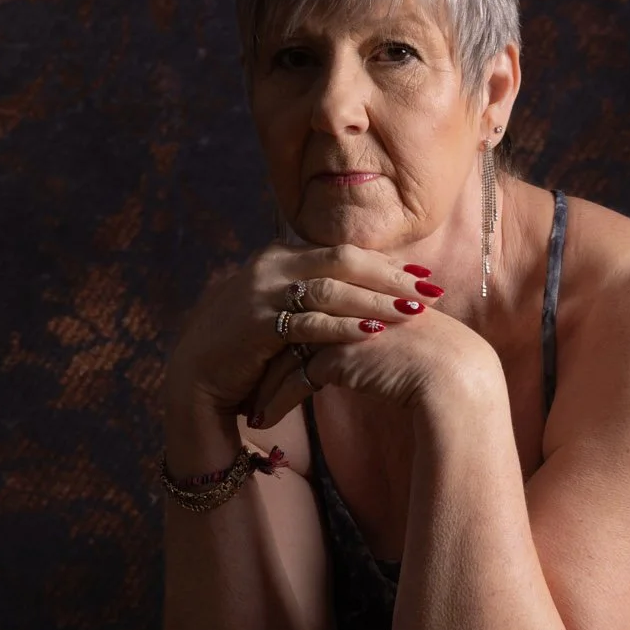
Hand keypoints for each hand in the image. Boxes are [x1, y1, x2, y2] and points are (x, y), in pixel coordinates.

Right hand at [163, 243, 443, 432]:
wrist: (196, 376)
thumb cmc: (246, 351)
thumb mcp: (285, 316)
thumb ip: (317, 303)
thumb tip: (364, 305)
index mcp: (282, 256)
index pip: (344, 253)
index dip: (386, 264)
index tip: (424, 276)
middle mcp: (273, 265)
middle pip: (345, 261)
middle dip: (392, 277)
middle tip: (433, 291)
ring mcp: (262, 291)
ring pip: (331, 288)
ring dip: (375, 301)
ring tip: (413, 313)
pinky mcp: (256, 323)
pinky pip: (308, 322)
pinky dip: (343, 327)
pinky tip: (373, 335)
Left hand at [244, 280, 502, 433]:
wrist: (454, 377)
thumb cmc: (435, 364)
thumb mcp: (395, 338)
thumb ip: (369, 331)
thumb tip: (350, 345)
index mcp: (356, 288)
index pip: (305, 307)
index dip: (285, 333)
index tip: (265, 356)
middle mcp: (343, 298)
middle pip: (286, 325)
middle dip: (262, 356)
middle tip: (243, 375)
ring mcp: (337, 323)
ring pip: (283, 353)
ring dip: (262, 383)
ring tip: (247, 405)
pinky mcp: (335, 354)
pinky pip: (292, 380)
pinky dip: (273, 402)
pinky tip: (260, 422)